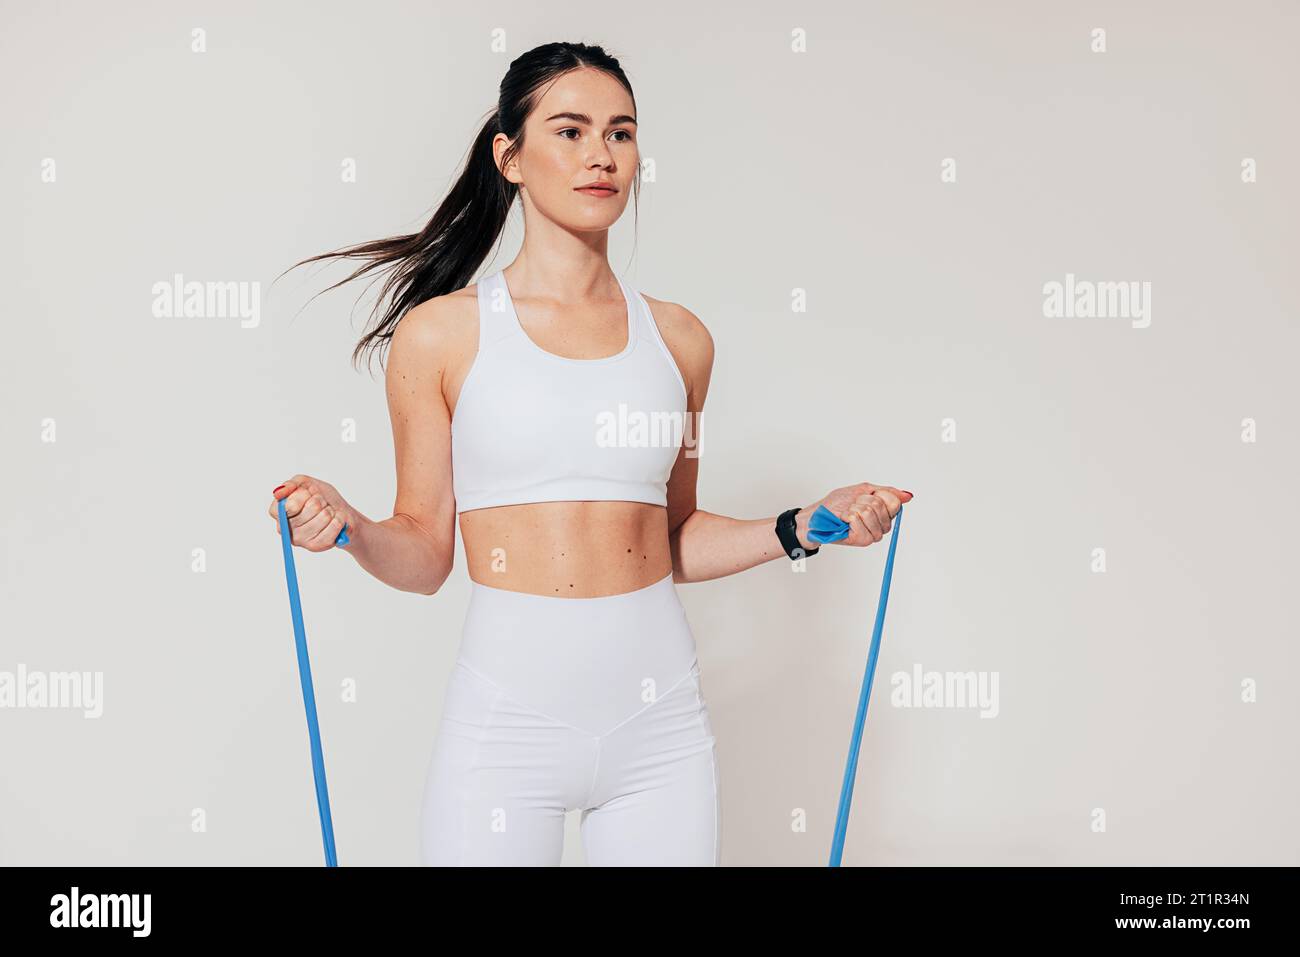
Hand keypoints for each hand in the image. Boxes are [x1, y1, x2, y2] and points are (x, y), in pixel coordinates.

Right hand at [268, 474, 353, 551]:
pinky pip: (334, 526)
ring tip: (326, 512)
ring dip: (330, 509)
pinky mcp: (315, 547)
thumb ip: (291, 485)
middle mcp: (285, 528)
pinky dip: (339, 518)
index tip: (307, 493)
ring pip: (324, 516)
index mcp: (279, 512)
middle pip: (312, 507)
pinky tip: (334, 520)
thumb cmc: (320, 497)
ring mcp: (300, 539)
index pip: (289, 505)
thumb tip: (277, 493)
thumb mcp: (305, 483)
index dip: (303, 496)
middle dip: (320, 500)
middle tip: (319, 503)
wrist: (339, 512)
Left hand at [797, 483, 912, 548]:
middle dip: (863, 500)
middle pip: (881, 505)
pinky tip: (844, 521)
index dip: (879, 495)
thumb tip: (907, 495)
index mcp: (883, 514)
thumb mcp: (861, 490)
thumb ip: (885, 492)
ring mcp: (872, 535)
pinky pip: (858, 518)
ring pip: (870, 511)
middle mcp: (880, 526)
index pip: (895, 502)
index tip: (864, 496)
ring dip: (854, 507)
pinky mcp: (861, 540)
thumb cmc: (835, 505)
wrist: (816, 518)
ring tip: (847, 514)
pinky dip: (848, 515)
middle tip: (852, 506)